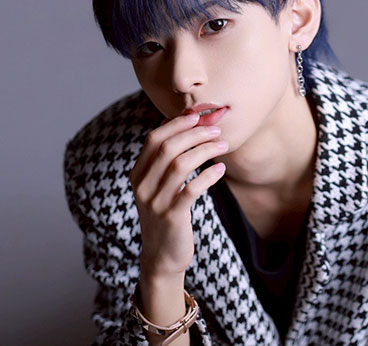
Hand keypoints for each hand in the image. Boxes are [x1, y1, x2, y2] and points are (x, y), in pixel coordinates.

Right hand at [129, 113, 228, 279]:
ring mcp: (155, 203)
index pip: (154, 139)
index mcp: (138, 175)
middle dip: (194, 133)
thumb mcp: (161, 187)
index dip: (177, 123)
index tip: (199, 116)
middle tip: (216, 129)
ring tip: (223, 145)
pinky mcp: (172, 217)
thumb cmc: (168, 215)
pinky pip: (191, 190)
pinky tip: (220, 169)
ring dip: (204, 150)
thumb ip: (169, 161)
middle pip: (167, 148)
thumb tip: (190, 126)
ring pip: (179, 165)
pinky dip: (208, 175)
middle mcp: (142, 187)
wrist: (162, 258)